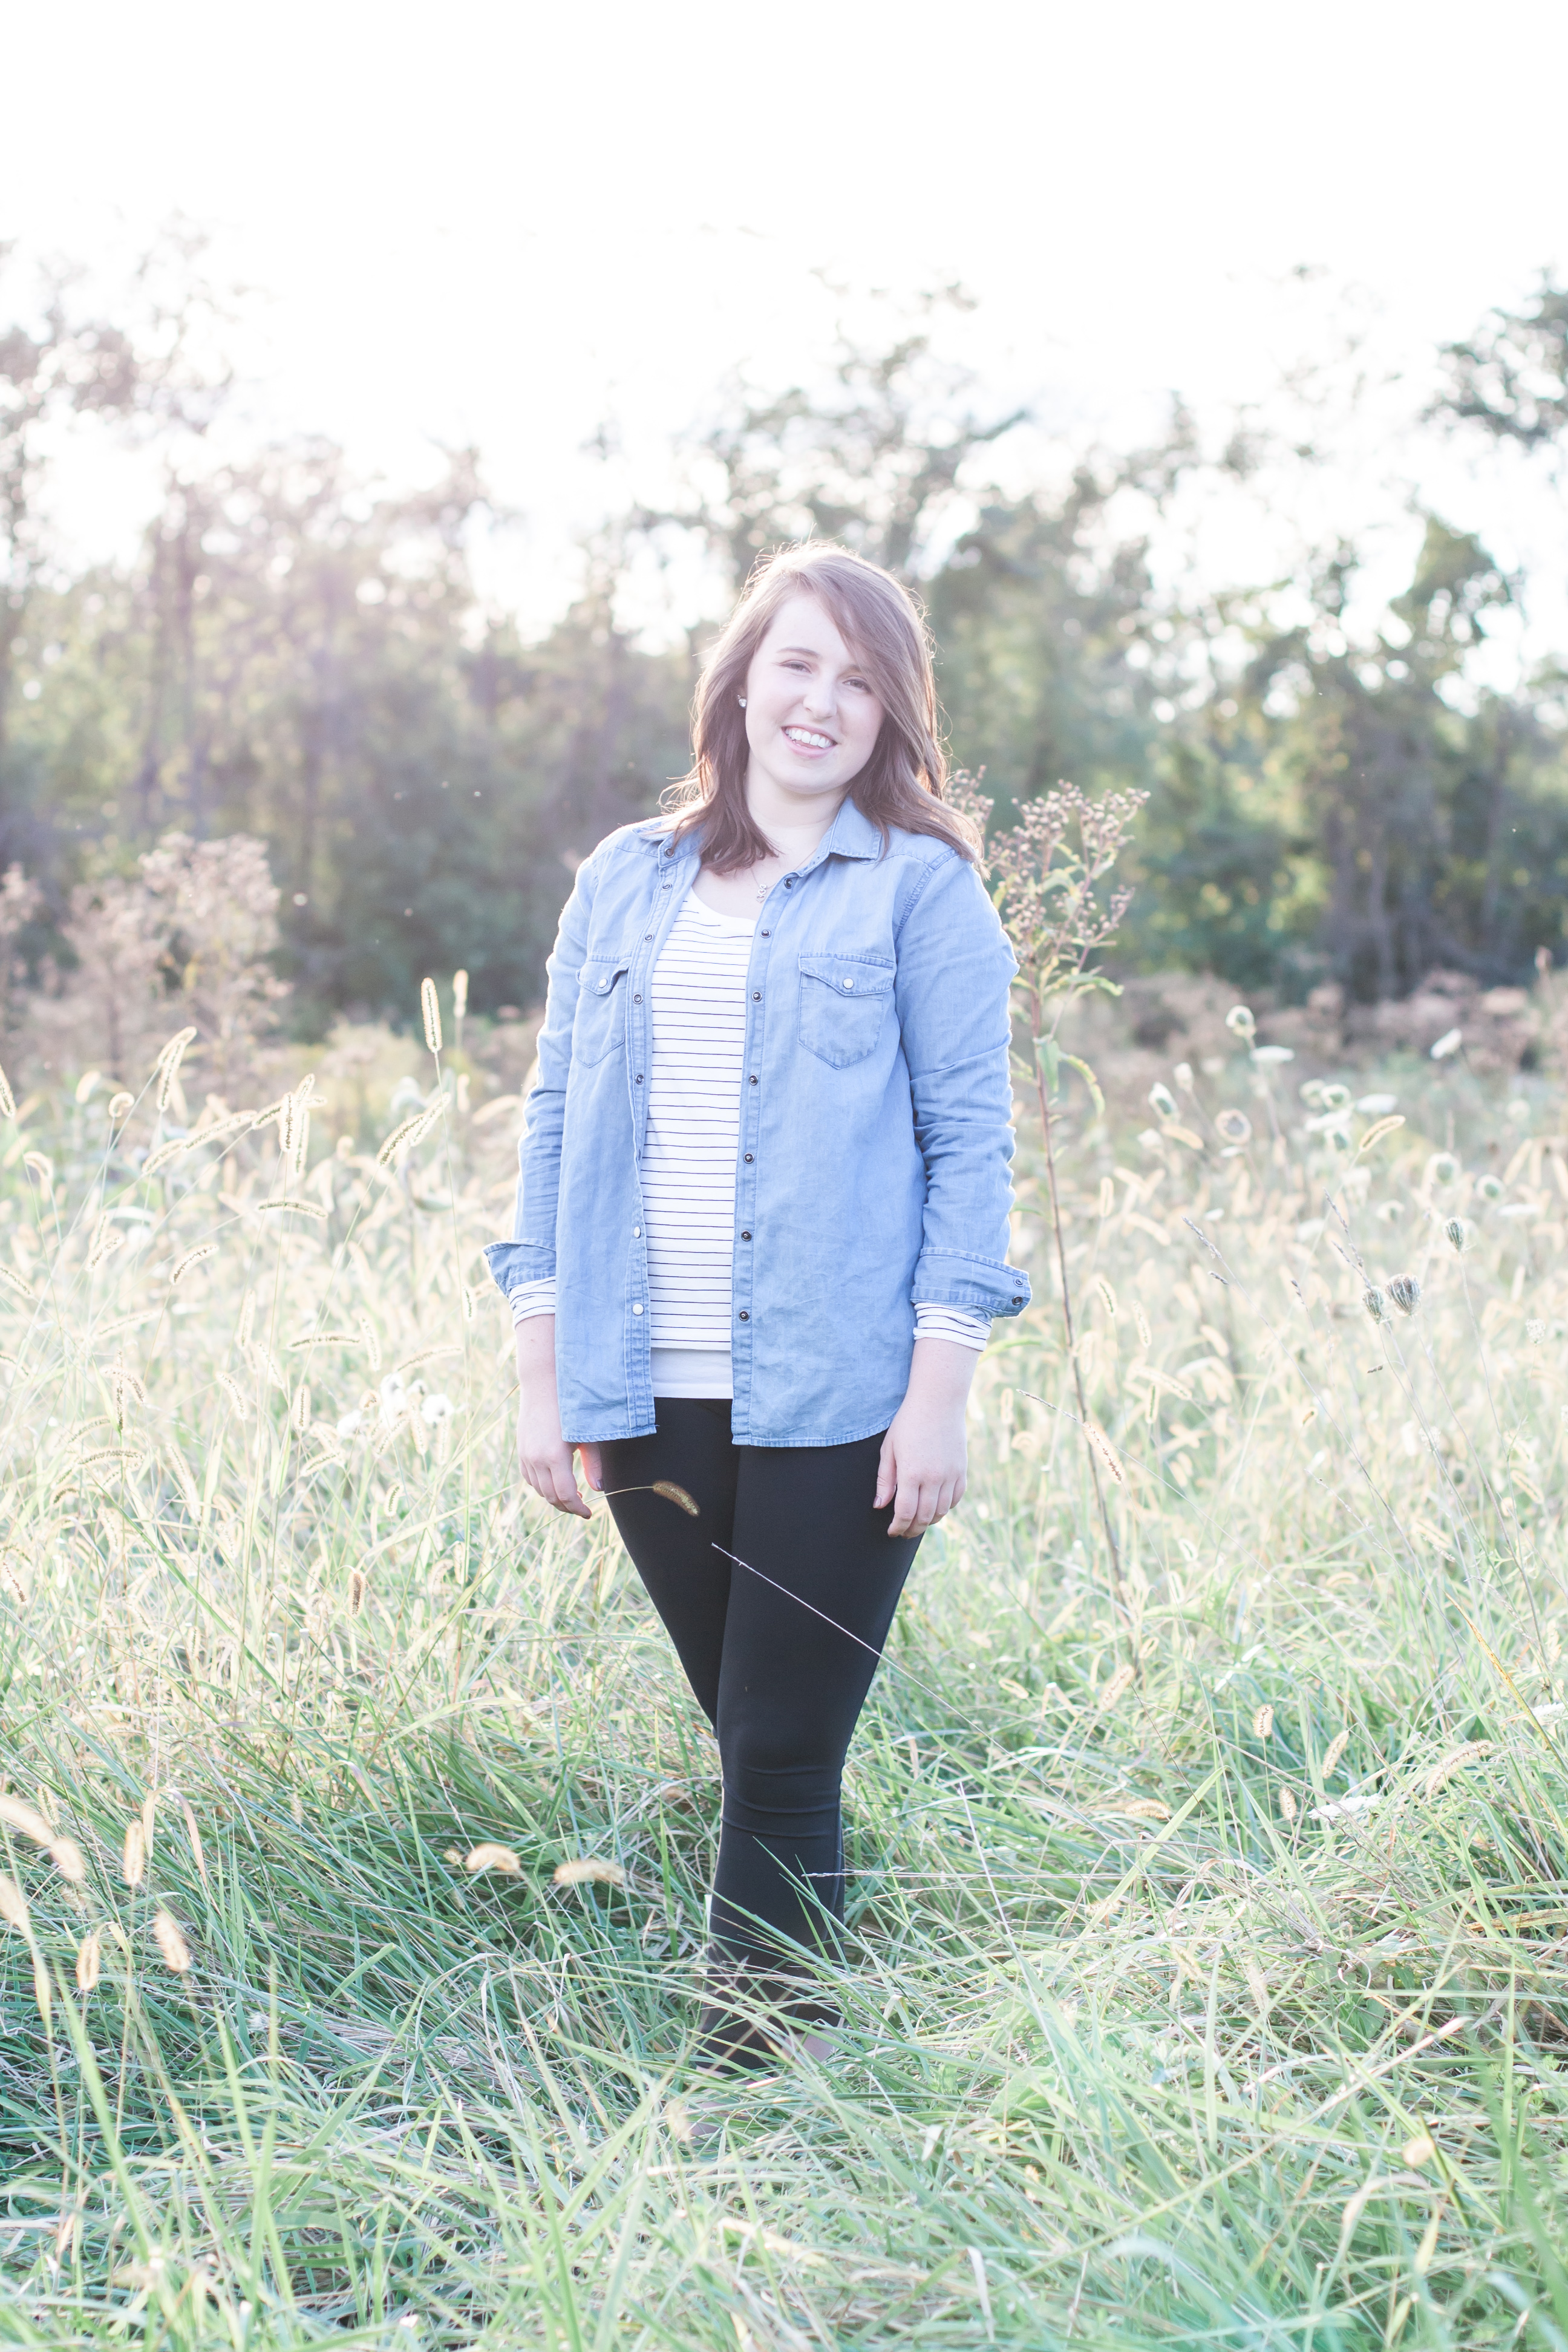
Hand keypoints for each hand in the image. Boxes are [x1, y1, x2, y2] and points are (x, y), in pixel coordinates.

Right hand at [514, 1317, 601, 1515]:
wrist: (544, 1384)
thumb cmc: (572, 1407)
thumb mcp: (588, 1435)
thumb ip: (593, 1464)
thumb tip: (598, 1488)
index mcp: (555, 1456)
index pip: (565, 1495)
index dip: (578, 1508)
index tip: (589, 1513)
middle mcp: (536, 1459)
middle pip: (551, 1497)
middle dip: (567, 1506)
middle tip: (583, 1507)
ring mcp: (525, 1455)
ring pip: (538, 1489)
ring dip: (554, 1497)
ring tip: (572, 1495)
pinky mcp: (521, 1450)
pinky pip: (529, 1477)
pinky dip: (542, 1486)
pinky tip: (555, 1482)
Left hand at [875, 1336, 977, 1536]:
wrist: (938, 1401)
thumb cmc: (908, 1422)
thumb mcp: (889, 1448)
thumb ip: (885, 1479)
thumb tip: (880, 1506)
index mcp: (912, 1472)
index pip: (905, 1512)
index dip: (898, 1526)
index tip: (892, 1531)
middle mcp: (934, 1477)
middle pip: (924, 1517)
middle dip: (912, 1529)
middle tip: (903, 1532)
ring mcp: (951, 1474)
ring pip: (941, 1511)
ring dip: (929, 1522)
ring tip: (918, 1523)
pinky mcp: (962, 1470)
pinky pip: (955, 1499)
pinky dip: (945, 1508)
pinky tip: (935, 1508)